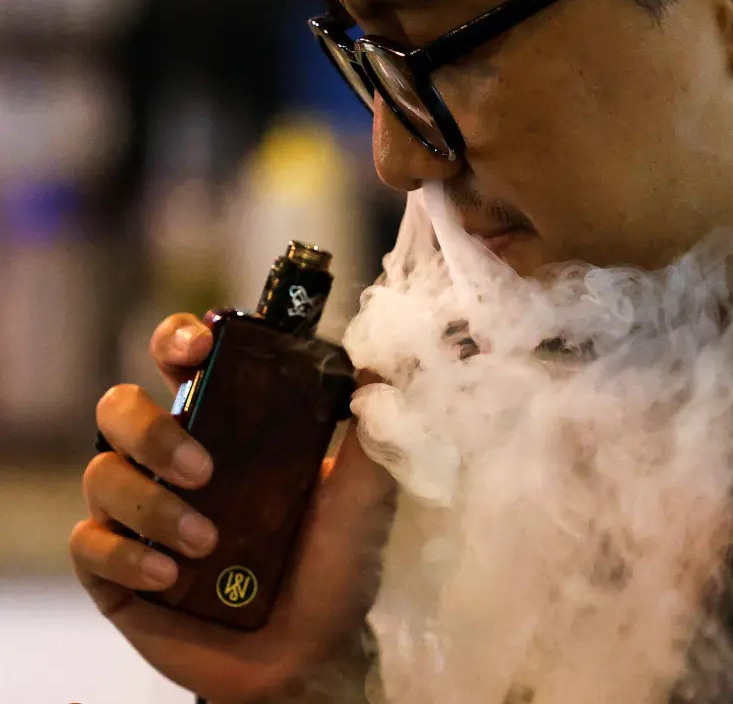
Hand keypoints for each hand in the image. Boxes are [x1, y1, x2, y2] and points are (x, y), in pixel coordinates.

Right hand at [69, 313, 396, 702]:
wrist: (314, 652)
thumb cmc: (338, 566)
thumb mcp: (365, 496)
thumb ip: (373, 432)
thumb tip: (382, 367)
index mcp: (228, 427)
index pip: (182, 361)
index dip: (177, 340)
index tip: (198, 349)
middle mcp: (174, 460)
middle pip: (119, 408)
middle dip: (152, 429)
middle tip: (205, 468)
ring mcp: (140, 514)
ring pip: (101, 474)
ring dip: (153, 505)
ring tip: (208, 542)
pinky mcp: (117, 571)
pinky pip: (89, 544)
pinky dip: (128, 556)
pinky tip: (172, 576)